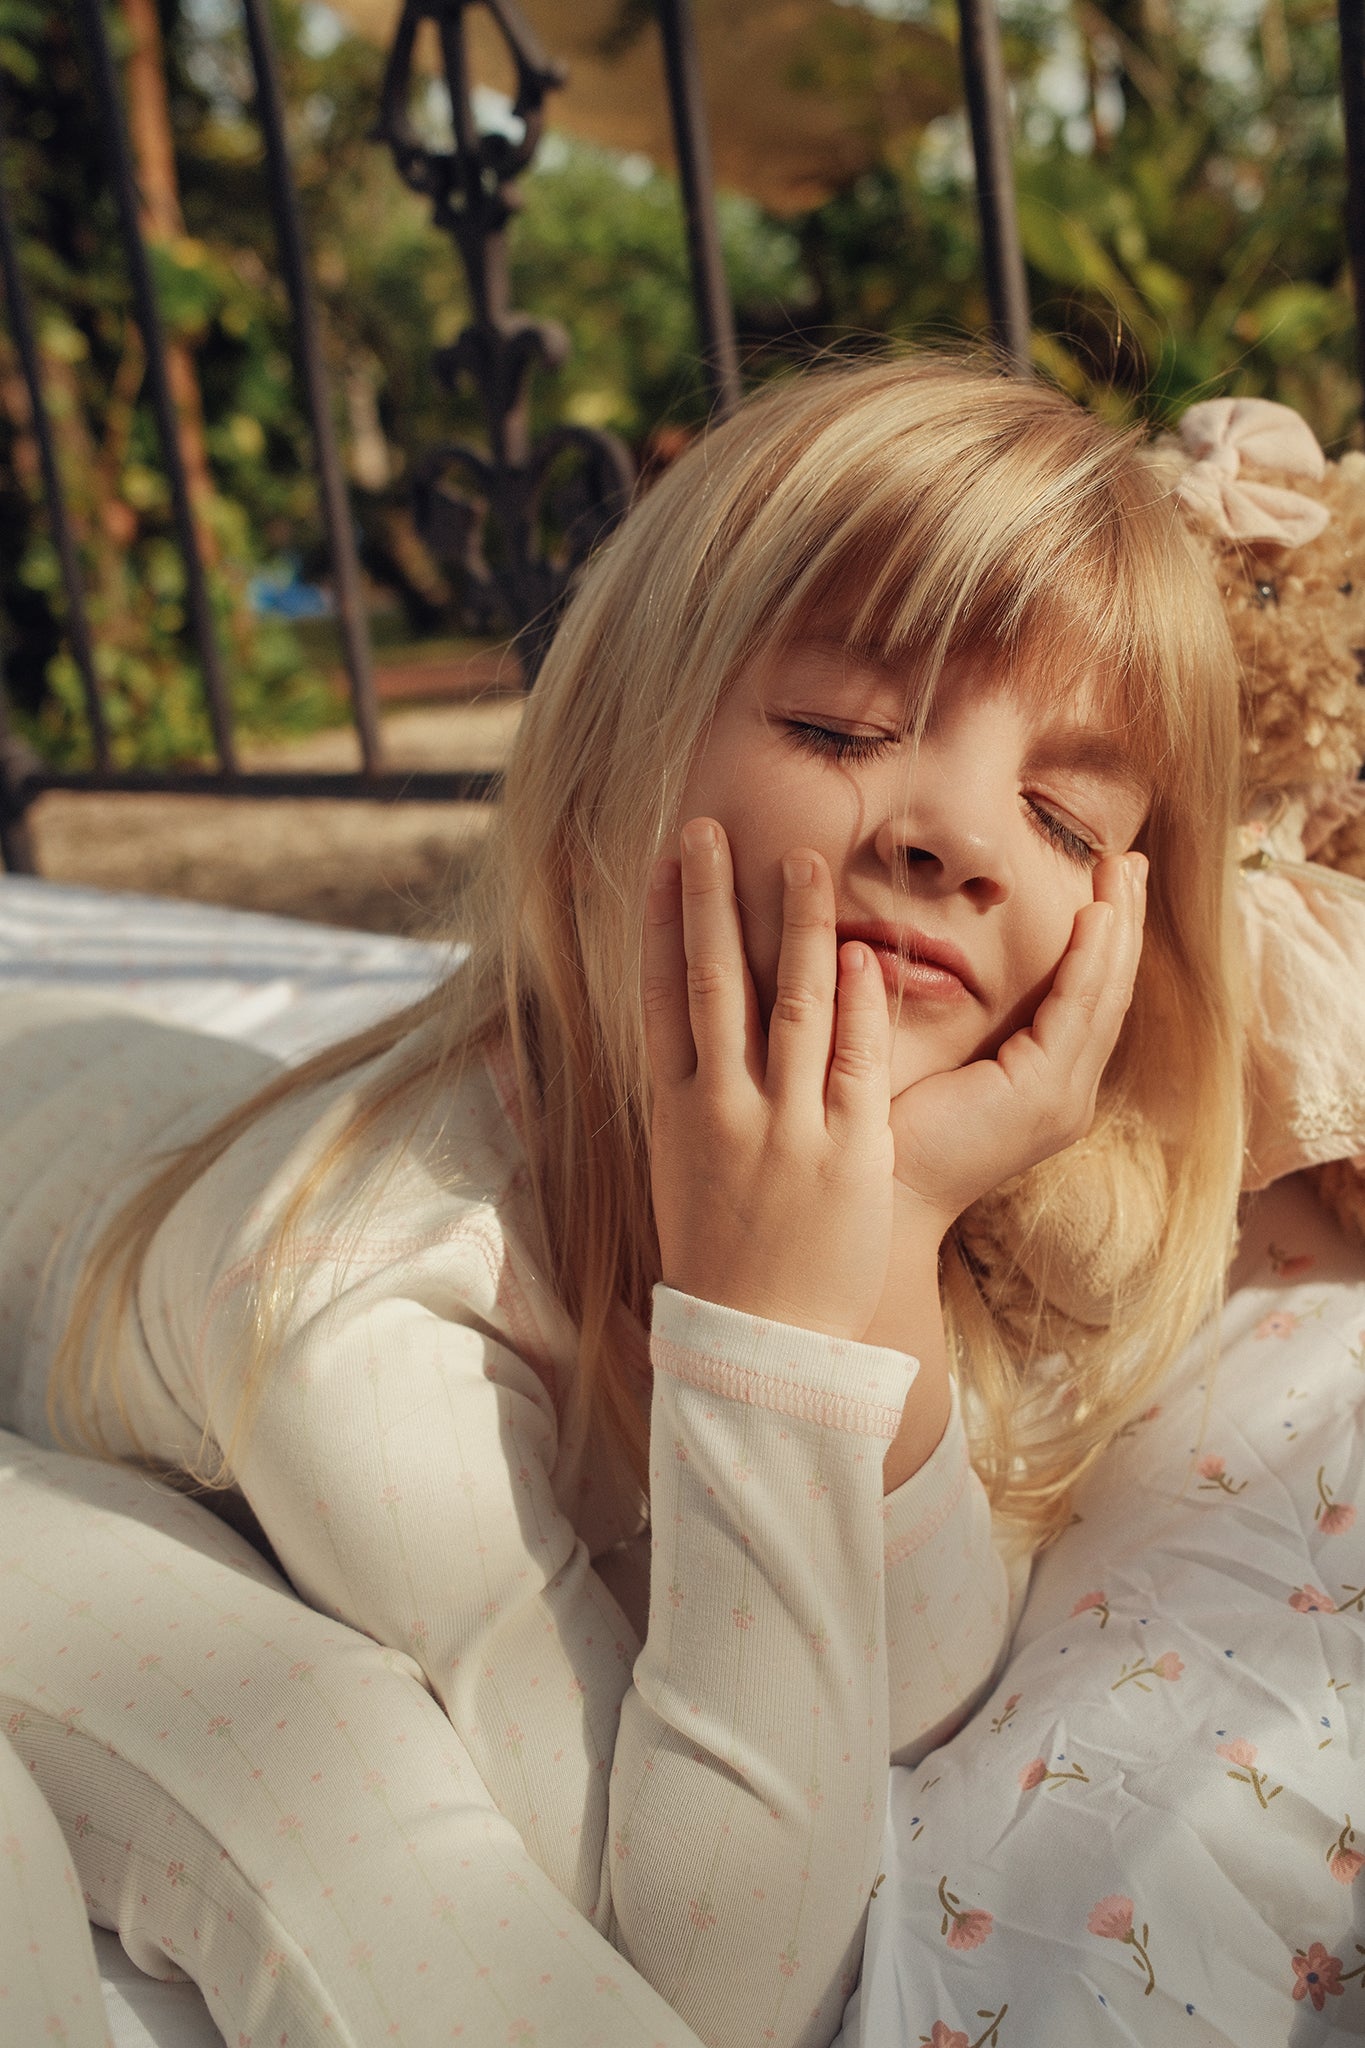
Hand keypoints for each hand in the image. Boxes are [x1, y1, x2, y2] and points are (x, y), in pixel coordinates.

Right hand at [642, 817, 896, 1341]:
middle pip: (710, 984)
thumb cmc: (722, 1258)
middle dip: (709, 900)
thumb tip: (696, 1029)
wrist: (758, 1346)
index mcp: (674, 1113)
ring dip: (795, 927)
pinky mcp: (848, 1154)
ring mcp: (785, 1130)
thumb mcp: (686, 1171)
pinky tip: (860, 952)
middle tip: (712, 830)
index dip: (657, 922)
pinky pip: (853, 1063)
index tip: (662, 860)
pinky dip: (856, 1005)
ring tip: (802, 862)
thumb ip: (695, 1097)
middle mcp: (722, 1110)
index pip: (659, 996)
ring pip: (787, 1007)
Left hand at [884, 851, 1147, 1245]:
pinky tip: (1098, 916)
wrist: (870, 1195)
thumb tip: (920, 953)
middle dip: (1123, 923)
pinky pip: (1075, 1012)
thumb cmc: (881, 1127)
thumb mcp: (925, 1057)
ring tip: (1123, 869)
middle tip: (1131, 859)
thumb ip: (946, 1013)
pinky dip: (1090, 961)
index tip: (1103, 880)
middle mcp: (1063, 1094)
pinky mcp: (1040, 1097)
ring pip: (1102, 996)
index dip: (1099, 940)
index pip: (1083, 999)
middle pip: (1107, 991)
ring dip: (1117, 930)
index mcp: (1040, 1086)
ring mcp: (1059, 1099)